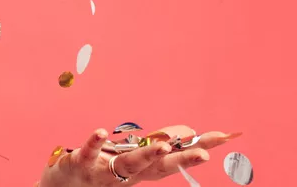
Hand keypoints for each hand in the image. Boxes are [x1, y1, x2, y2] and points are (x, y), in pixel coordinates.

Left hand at [37, 125, 240, 185]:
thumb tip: (184, 133)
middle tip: (205, 154)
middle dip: (182, 160)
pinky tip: (101, 131)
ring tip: (164, 145)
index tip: (225, 137)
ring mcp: (104, 172)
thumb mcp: (127, 158)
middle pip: (158, 167)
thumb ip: (153, 146)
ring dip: (147, 155)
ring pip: (129, 164)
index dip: (199, 149)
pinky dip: (95, 143)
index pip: (174, 160)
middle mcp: (126, 175)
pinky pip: (89, 153)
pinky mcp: (80, 164)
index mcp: (140, 171)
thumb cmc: (98, 171)